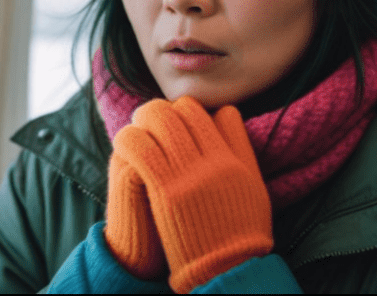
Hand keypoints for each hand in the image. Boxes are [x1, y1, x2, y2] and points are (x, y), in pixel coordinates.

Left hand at [113, 97, 273, 293]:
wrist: (227, 268)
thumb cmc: (240, 230)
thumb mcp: (252, 184)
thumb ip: (241, 146)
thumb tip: (227, 111)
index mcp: (231, 159)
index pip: (202, 113)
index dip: (184, 109)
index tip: (174, 118)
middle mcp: (210, 161)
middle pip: (180, 113)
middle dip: (160, 110)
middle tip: (148, 118)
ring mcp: (188, 175)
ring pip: (159, 123)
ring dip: (142, 119)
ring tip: (135, 127)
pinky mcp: (166, 190)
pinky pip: (141, 149)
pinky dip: (129, 138)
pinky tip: (124, 142)